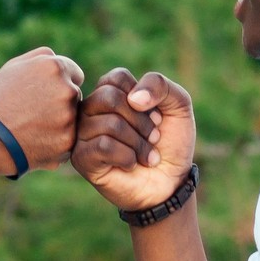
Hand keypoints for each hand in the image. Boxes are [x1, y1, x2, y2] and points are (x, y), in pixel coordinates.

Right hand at [0, 46, 84, 170]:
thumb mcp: (13, 68)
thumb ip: (42, 58)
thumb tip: (59, 60)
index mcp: (55, 67)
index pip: (75, 74)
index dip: (60, 84)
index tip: (45, 93)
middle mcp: (67, 90)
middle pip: (74, 96)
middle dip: (61, 103)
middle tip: (34, 112)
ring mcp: (69, 117)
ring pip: (73, 118)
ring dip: (60, 122)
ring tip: (31, 126)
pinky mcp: (68, 141)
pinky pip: (67, 139)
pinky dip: (55, 142)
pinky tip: (34, 140)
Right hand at [71, 68, 196, 210]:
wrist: (170, 183)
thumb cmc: (170, 143)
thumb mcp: (178, 106)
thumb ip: (160, 85)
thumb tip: (133, 98)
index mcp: (109, 93)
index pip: (116, 78)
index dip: (144, 98)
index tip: (157, 118)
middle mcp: (91, 111)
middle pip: (109, 98)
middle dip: (141, 121)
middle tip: (153, 138)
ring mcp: (83, 135)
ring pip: (109, 124)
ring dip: (138, 143)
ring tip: (146, 155)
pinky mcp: (82, 159)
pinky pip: (103, 146)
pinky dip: (127, 157)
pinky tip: (131, 165)